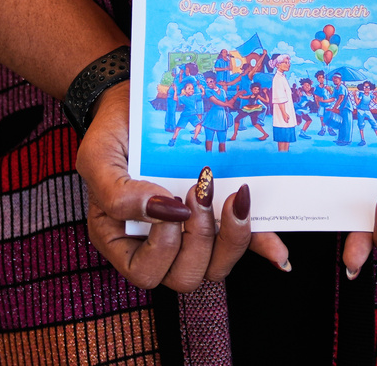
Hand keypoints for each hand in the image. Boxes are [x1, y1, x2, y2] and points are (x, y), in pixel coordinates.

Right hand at [75, 82, 287, 290]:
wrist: (139, 101)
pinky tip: (278, 251)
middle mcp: (158, 242)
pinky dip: (262, 245)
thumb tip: (167, 213)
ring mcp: (192, 230)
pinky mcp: (221, 215)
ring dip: (230, 237)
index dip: (163, 247)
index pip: (144, 273)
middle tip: (198, 191)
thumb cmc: (113, 131)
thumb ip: (118, 192)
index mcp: (122, 238)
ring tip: (230, 196)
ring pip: (217, 266)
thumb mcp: (98, 157)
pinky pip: (245, 242)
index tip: (171, 203)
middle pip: (186, 276)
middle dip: (199, 238)